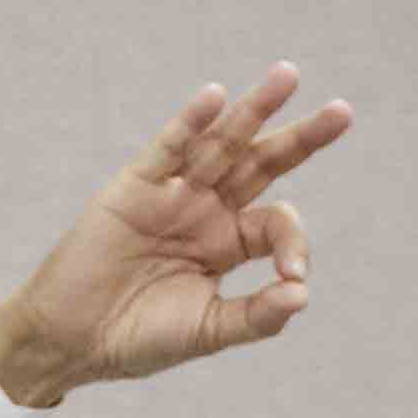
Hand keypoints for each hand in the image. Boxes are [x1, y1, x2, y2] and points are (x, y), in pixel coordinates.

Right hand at [0, 65, 354, 405]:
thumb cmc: (140, 339)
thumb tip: (303, 294)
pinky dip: (189, 123)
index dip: (295, 244)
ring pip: (220, 144)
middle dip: (301, 139)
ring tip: (289, 76)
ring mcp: (171, 194)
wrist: (74, 342)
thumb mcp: (209, 330)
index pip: (276, 223)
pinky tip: (215, 98)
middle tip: (343, 112)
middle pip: (261, 164)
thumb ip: (257, 315)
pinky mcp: (133, 188)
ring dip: (254, 111)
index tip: (291, 278)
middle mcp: (205, 210)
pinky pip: (167, 149)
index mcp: (228, 243)